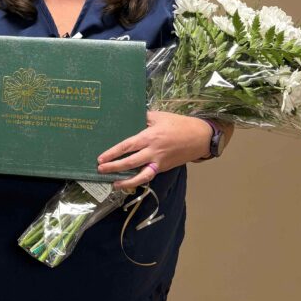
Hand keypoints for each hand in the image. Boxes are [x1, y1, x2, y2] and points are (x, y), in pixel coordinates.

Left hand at [96, 111, 213, 189]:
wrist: (200, 137)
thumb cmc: (178, 124)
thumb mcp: (159, 116)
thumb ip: (143, 118)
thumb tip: (129, 118)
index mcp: (149, 137)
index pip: (127, 146)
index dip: (113, 153)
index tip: (101, 159)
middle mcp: (153, 152)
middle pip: (130, 163)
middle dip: (114, 167)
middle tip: (100, 170)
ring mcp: (159, 162)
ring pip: (141, 176)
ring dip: (126, 181)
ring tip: (114, 184)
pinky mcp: (164, 168)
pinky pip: (149, 175)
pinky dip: (139, 180)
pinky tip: (130, 182)